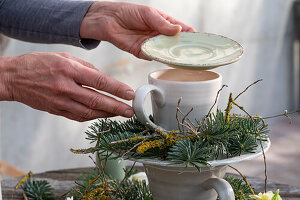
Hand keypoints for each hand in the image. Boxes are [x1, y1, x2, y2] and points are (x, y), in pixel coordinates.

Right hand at [0, 52, 134, 120]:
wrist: (13, 78)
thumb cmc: (39, 63)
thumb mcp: (64, 56)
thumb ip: (86, 67)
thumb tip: (103, 78)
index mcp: (69, 70)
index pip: (99, 81)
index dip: (117, 89)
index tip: (129, 94)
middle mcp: (66, 87)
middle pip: (96, 100)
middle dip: (116, 107)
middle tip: (130, 111)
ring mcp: (60, 101)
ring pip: (89, 112)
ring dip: (107, 114)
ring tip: (120, 114)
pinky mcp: (56, 110)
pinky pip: (78, 116)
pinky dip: (92, 117)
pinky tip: (102, 116)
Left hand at [80, 1, 195, 58]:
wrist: (109, 21)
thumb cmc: (129, 12)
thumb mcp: (148, 14)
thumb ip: (162, 24)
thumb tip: (178, 30)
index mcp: (164, 24)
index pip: (182, 31)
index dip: (192, 36)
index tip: (202, 42)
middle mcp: (160, 36)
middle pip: (176, 44)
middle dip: (185, 49)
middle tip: (195, 55)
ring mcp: (152, 45)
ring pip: (166, 52)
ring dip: (173, 56)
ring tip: (184, 59)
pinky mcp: (142, 52)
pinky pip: (153, 57)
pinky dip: (159, 58)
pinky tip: (166, 60)